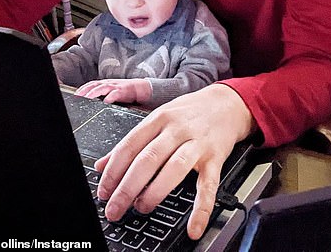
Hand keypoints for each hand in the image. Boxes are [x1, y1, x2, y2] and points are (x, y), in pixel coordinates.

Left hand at [75, 78, 151, 103]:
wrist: (141, 88)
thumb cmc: (126, 91)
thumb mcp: (112, 91)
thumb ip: (103, 94)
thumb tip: (92, 100)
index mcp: (106, 84)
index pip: (92, 84)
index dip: (83, 88)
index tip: (76, 94)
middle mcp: (109, 83)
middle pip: (95, 85)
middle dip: (86, 90)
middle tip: (78, 96)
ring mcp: (116, 86)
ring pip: (103, 87)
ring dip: (94, 92)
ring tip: (88, 97)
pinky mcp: (123, 91)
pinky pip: (115, 93)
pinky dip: (110, 97)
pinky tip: (106, 101)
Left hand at [94, 84, 254, 239]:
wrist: (228, 103)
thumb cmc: (191, 112)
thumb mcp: (160, 117)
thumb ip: (132, 141)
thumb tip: (102, 165)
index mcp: (160, 118)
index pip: (130, 145)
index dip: (113, 170)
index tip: (104, 191)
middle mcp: (177, 129)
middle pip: (148, 158)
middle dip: (127, 187)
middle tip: (115, 208)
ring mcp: (197, 143)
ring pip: (174, 168)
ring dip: (154, 192)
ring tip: (141, 208)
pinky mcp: (215, 157)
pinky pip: (208, 185)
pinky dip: (201, 208)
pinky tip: (193, 226)